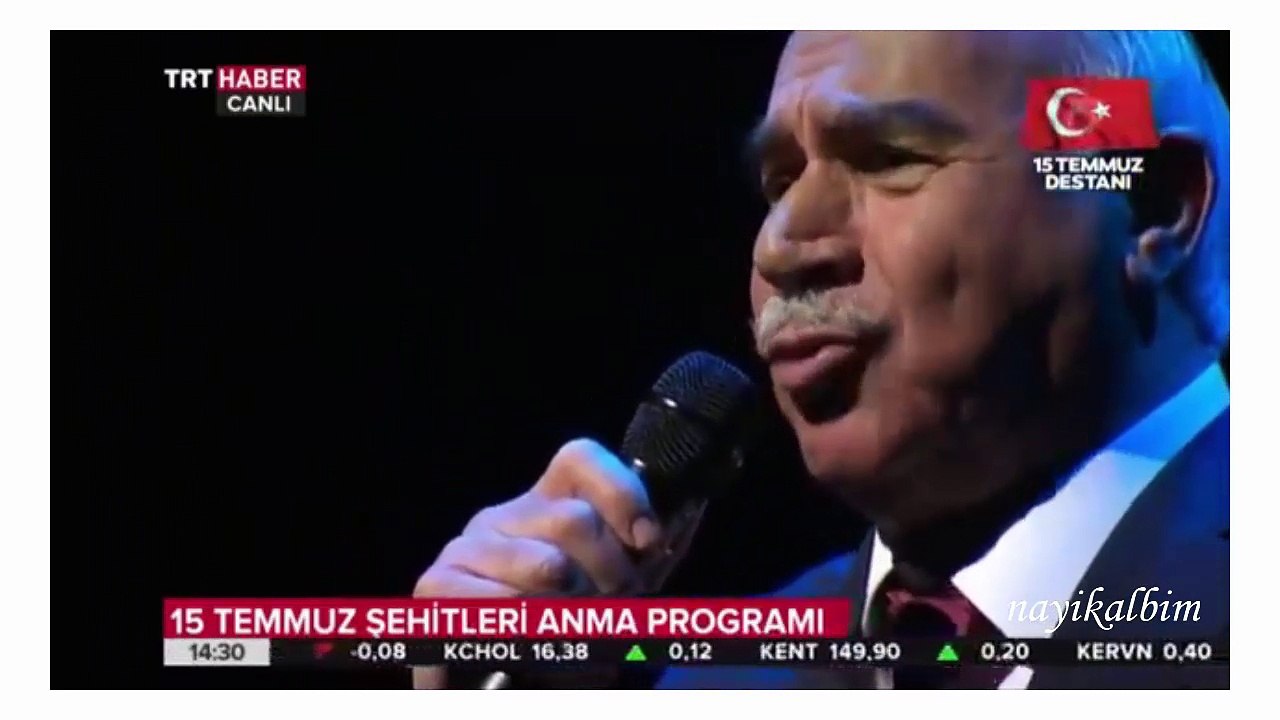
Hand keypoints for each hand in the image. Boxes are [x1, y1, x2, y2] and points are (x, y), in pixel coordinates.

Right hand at [411, 438, 661, 688]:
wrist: (520, 685)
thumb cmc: (576, 631)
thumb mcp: (623, 584)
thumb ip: (646, 548)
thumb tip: (665, 523)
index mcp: (547, 503)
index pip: (580, 460)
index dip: (622, 494)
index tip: (648, 542)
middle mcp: (505, 516)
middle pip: (575, 520)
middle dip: (611, 575)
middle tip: (614, 607)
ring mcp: (466, 548)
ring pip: (547, 564)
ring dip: (577, 612)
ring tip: (578, 633)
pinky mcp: (436, 586)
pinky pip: (497, 601)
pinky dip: (530, 628)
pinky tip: (534, 641)